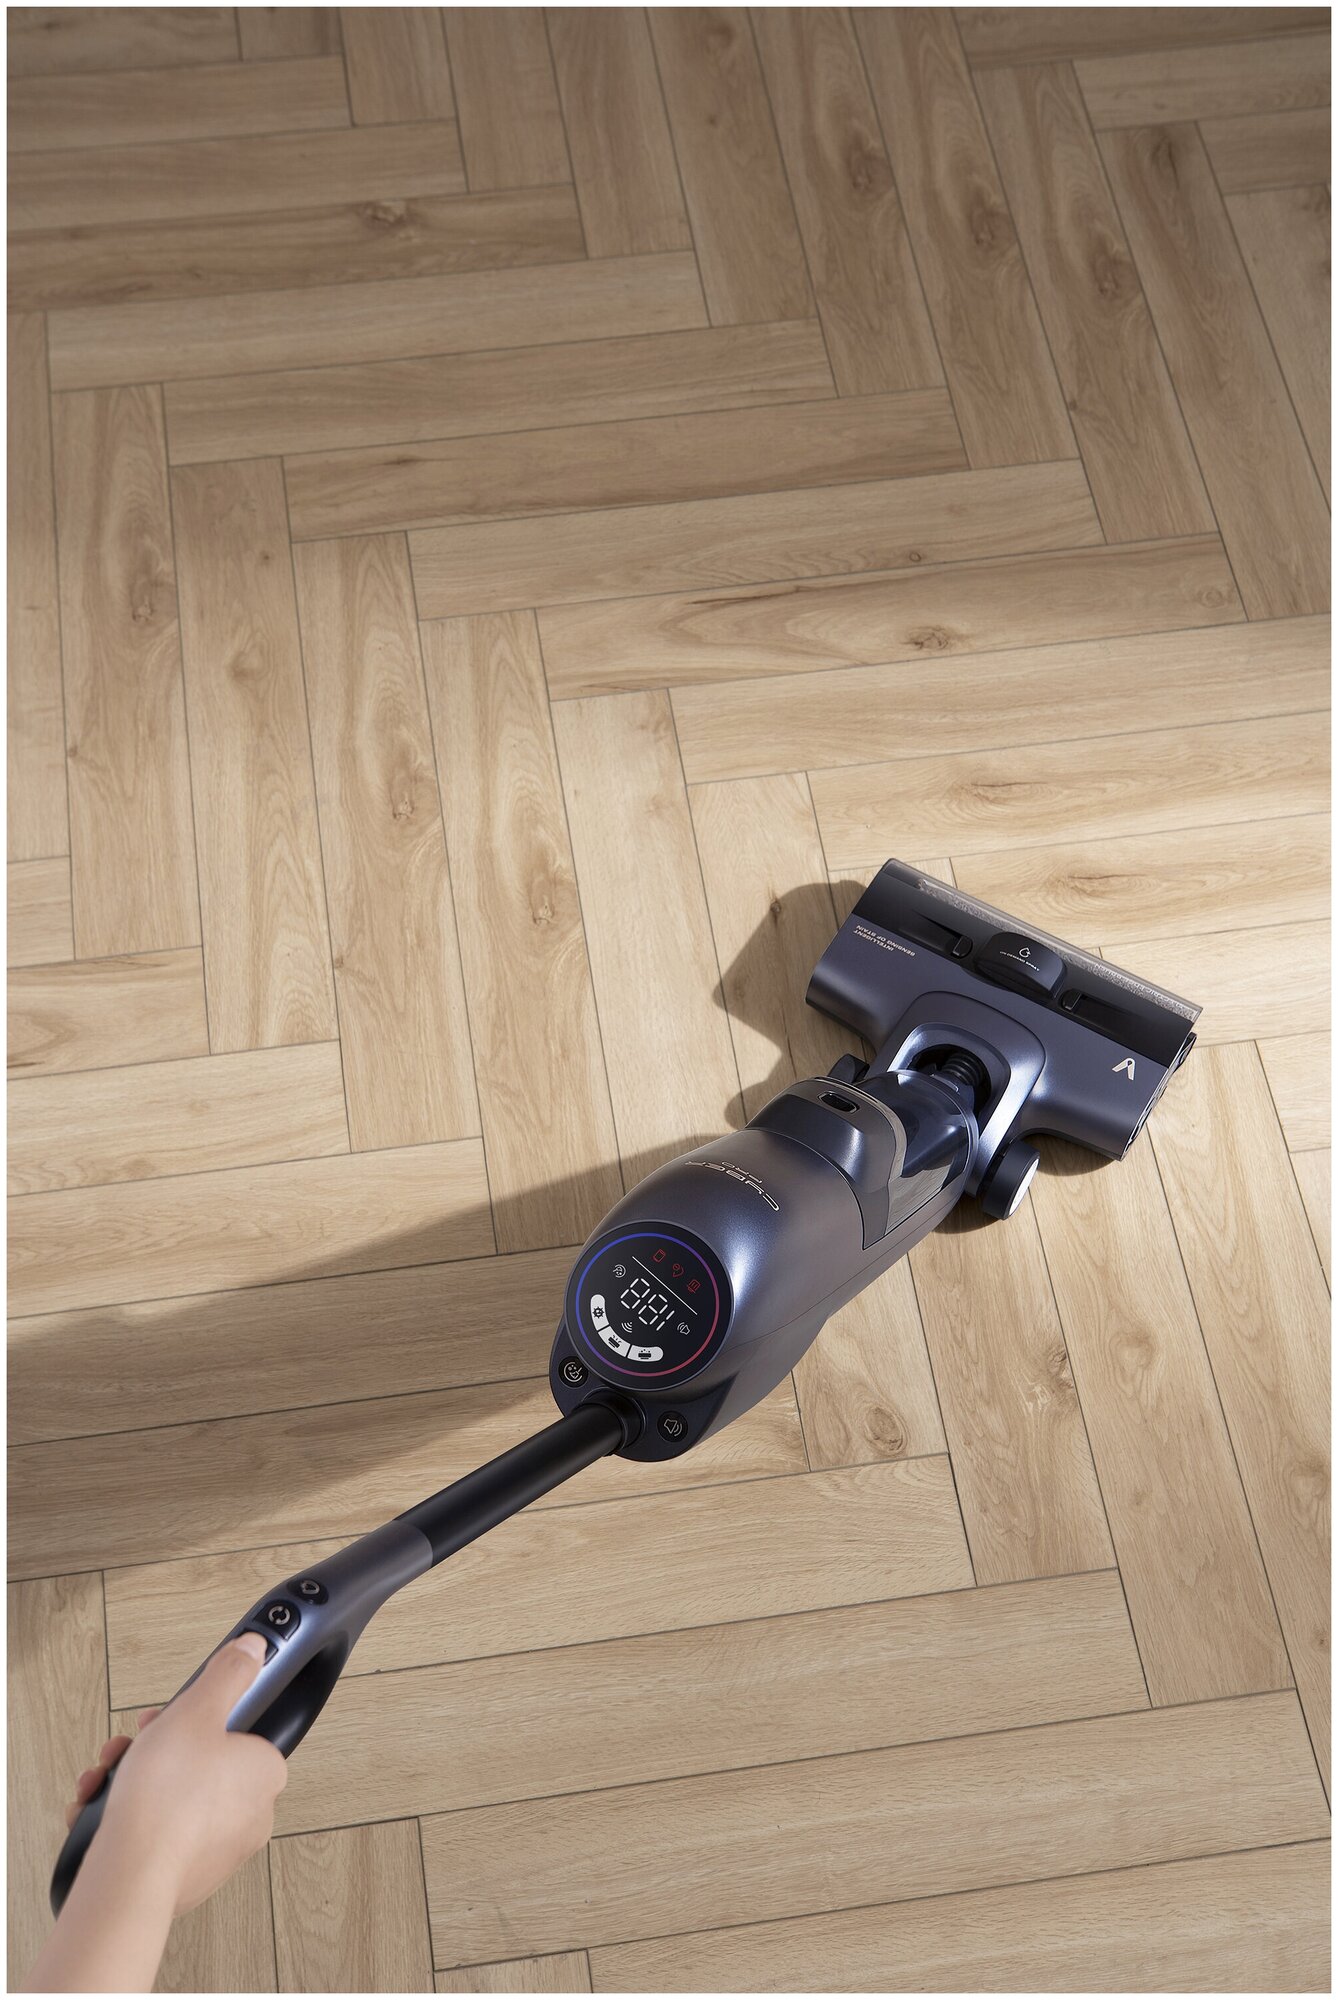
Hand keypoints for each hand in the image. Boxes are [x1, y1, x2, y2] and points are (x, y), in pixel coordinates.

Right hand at [93, 1634, 287, 1913]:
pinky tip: (99, 1813)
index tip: (165, 1718)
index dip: (194, 1720)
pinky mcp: (185, 1877)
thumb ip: (227, 1675)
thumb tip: (253, 1651)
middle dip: (151, 1751)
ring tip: (104, 1780)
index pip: (235, 1732)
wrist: (130, 1876)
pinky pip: (156, 1835)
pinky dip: (127, 1820)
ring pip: (170, 1799)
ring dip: (131, 1782)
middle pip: (197, 1765)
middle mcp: (250, 1816)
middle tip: (129, 1749)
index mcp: (264, 1774)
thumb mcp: (196, 1711)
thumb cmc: (166, 1797)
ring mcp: (217, 1851)